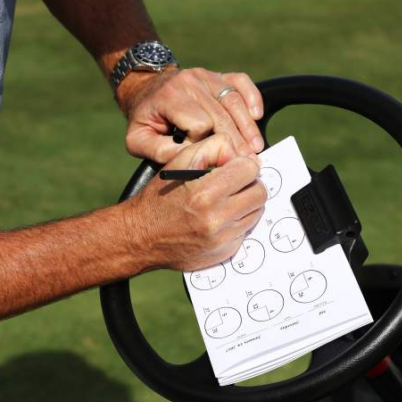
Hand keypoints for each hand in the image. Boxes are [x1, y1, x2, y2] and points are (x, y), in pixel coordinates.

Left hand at [117, 67, 264, 163]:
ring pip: (233, 101)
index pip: (199, 123)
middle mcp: (190, 82)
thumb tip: (189, 156)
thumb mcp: (138, 139)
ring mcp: (205, 76)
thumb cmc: (144, 119)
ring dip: (247, 126)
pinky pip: (240, 82)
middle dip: (235, 141)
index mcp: (170, 97)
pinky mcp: (217, 75)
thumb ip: (158, 151)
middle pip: (221, 115)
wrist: (145, 89)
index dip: (204, 142)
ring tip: (256, 147)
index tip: (203, 154)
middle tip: (247, 163)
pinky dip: (252, 97)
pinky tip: (257, 115)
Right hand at [125, 133, 266, 271]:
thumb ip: (211, 148)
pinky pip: (246, 231)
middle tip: (232, 184)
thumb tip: (240, 154)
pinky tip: (218, 219)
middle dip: (248, 185)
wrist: (142, 237)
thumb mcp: (177, 163)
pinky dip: (236, 222)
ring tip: (223, 201)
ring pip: (256, 212)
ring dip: (244, 204)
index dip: (242, 165)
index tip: (233, 167)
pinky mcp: (224, 253)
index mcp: (204, 193)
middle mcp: (215, 219)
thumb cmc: (159, 198)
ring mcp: (222, 239)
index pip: (249, 169)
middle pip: (259, 193)